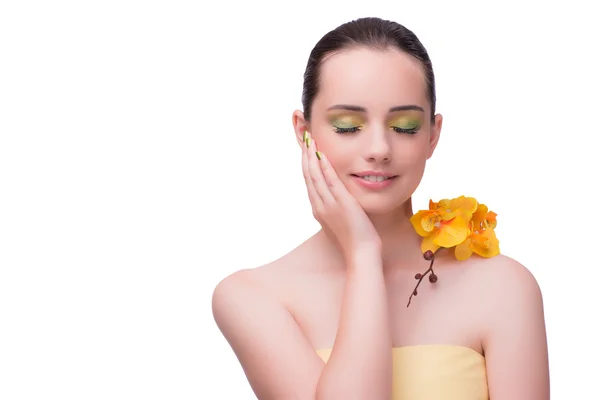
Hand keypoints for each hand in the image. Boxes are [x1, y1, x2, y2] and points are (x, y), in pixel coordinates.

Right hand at [301, 131, 381, 261]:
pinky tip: (322, 155)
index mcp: (318, 208)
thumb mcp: (340, 220)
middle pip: (308, 176)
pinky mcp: (342, 204)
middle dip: (305, 156)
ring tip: (310, 140)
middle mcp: (319, 205)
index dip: (306, 164)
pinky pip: (331, 182)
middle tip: (305, 138)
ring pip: (315, 176)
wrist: (360, 254)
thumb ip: (335, 207)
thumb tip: (335, 197)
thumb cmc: (354, 239)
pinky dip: (325, 168)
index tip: (306, 149)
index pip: (309, 181)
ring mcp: (329, 205)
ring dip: (312, 157)